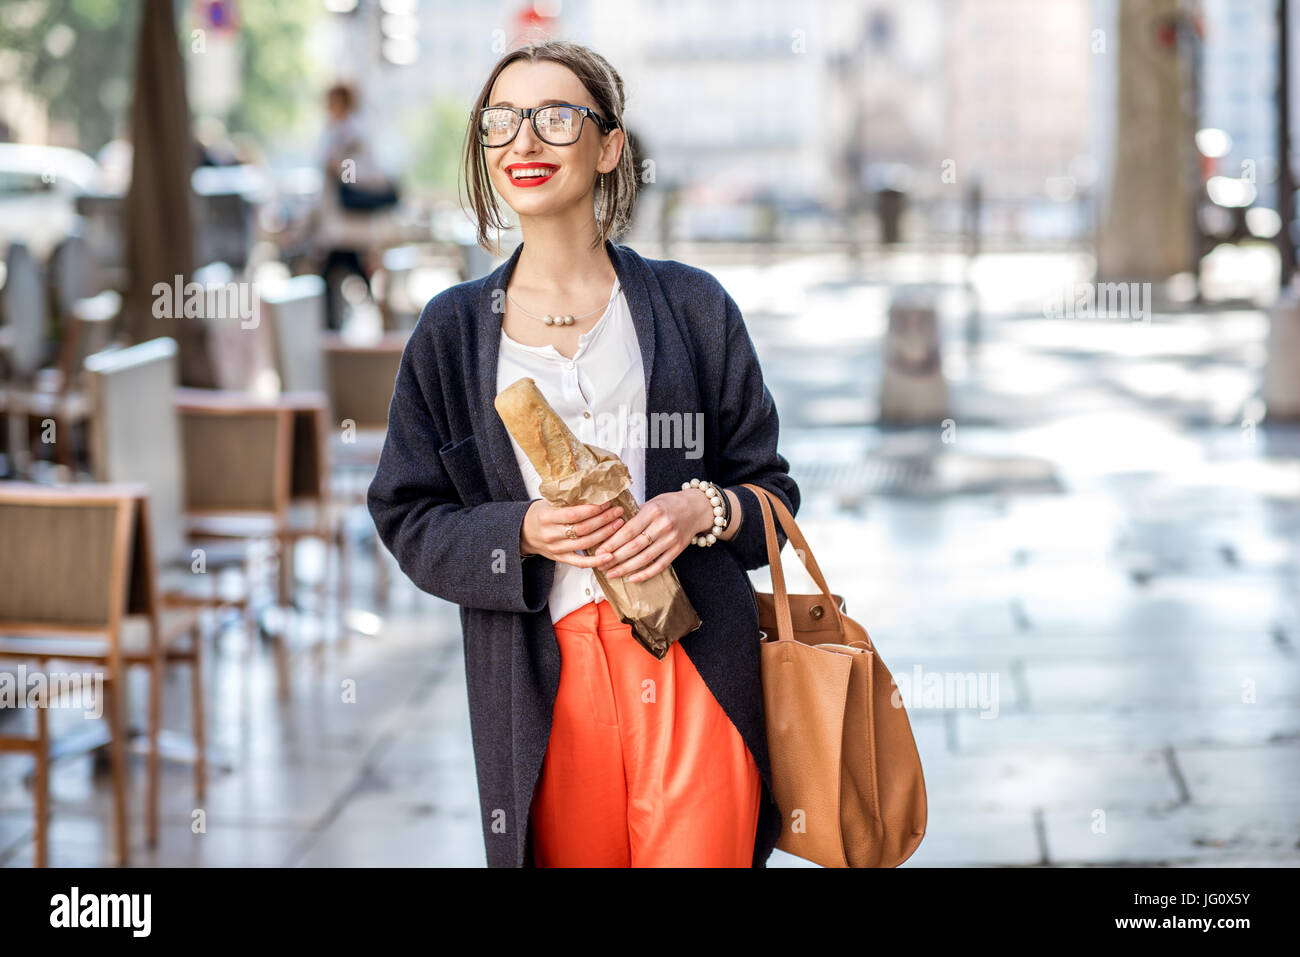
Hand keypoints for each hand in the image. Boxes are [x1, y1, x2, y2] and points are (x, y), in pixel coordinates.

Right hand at [521, 499, 625, 567]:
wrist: (523, 533)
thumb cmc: (539, 515)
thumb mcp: (548, 502)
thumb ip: (566, 499)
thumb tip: (592, 489)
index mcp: (547, 517)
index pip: (573, 514)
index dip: (592, 509)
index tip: (606, 502)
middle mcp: (551, 534)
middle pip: (582, 529)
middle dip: (603, 519)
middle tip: (617, 511)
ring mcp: (556, 548)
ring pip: (585, 543)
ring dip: (604, 534)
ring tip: (618, 524)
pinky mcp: (560, 558)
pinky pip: (580, 563)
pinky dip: (596, 561)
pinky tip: (609, 556)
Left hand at [592, 490, 710, 582]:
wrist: (697, 508)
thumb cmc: (669, 504)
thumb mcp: (651, 502)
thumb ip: (633, 515)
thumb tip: (609, 529)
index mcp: (653, 511)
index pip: (628, 530)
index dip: (612, 543)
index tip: (599, 551)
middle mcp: (663, 525)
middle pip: (634, 546)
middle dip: (615, 558)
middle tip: (600, 564)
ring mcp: (671, 539)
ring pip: (645, 558)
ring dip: (626, 568)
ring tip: (611, 573)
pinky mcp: (677, 550)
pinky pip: (659, 565)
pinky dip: (645, 574)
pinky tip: (632, 578)